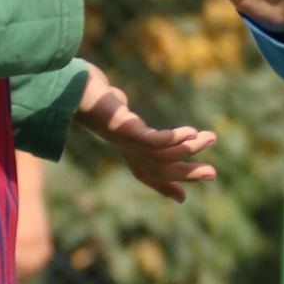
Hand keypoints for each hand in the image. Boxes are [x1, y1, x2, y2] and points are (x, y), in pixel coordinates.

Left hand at [74, 63, 220, 202]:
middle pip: (159, 169)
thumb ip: (114, 107)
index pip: (146, 174)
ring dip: (189, 149)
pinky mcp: (124, 128)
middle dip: (187, 173)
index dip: (164, 187)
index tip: (182, 198)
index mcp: (124, 147)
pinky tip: (189, 132)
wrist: (69, 86)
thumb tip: (120, 102)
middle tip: (213, 173)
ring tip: (211, 137)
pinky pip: (152, 141)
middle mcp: (125, 149)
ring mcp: (124, 140)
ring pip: (161, 155)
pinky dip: (172, 140)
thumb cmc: (88, 94)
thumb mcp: (104, 103)